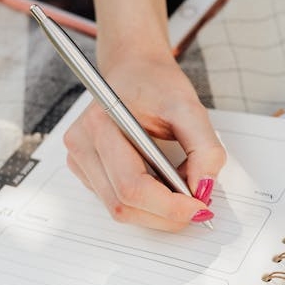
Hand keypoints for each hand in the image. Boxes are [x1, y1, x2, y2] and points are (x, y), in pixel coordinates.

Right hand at [64, 52, 225, 231]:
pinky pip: (116, 201)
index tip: (200, 208)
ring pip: (120, 209)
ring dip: (157, 211)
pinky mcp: (85, 169)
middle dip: (166, 214)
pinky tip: (163, 185)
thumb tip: (204, 189)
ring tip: (183, 191)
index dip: (169, 206)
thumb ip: (204, 148)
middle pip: (123, 205)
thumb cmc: (156, 83)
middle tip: (198, 206)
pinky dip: (146, 203)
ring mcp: (79, 159)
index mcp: (101, 125)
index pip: (132, 186)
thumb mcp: (189, 108)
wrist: (135, 69)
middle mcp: (82, 145)